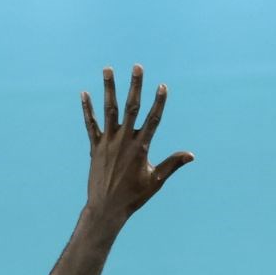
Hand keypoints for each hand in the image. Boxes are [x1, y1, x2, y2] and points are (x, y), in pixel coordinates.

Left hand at [79, 65, 192, 221]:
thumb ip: (173, 164)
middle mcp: (124, 141)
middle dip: (135, 85)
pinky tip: (84, 93)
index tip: (162, 86)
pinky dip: (87, 109)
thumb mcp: (156, 180)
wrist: (107, 208)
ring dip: (109, 88)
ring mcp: (107, 142)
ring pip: (109, 110)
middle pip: (130, 107)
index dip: (158, 102)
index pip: (153, 119)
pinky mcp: (95, 147)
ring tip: (108, 69)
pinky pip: (91, 124)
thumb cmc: (135, 196)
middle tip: (137, 66)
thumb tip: (191, 155)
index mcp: (141, 148)